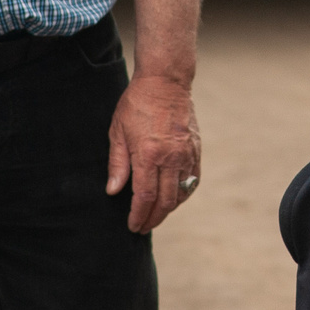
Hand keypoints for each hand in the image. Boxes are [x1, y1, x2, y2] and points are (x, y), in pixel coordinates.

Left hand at [105, 75, 200, 233]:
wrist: (165, 82)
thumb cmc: (137, 104)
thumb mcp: (118, 131)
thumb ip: (117, 164)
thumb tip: (114, 190)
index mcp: (148, 154)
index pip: (145, 197)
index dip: (139, 215)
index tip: (133, 226)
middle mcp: (170, 157)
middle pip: (164, 201)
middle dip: (153, 218)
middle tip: (143, 227)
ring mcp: (186, 154)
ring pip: (180, 193)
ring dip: (168, 209)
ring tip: (156, 216)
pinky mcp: (195, 149)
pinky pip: (192, 180)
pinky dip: (184, 194)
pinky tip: (174, 199)